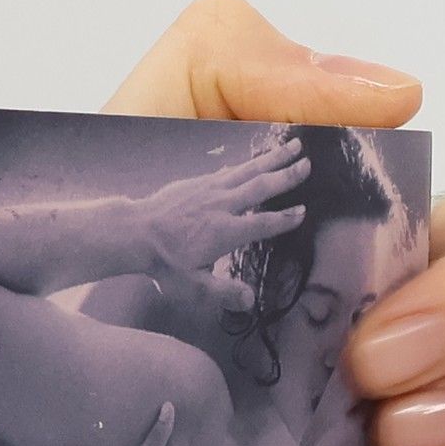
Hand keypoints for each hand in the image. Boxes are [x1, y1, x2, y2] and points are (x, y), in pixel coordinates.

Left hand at [134, 143, 312, 306]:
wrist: (135, 232)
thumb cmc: (163, 263)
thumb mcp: (192, 286)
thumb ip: (222, 292)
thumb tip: (249, 301)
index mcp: (226, 232)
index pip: (263, 223)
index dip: (285, 219)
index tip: (303, 211)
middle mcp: (222, 205)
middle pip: (261, 186)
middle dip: (287, 175)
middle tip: (309, 163)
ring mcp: (210, 189)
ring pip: (248, 170)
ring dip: (273, 157)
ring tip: (294, 144)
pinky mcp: (198, 181)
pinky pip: (228, 169)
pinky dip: (245, 164)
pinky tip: (251, 162)